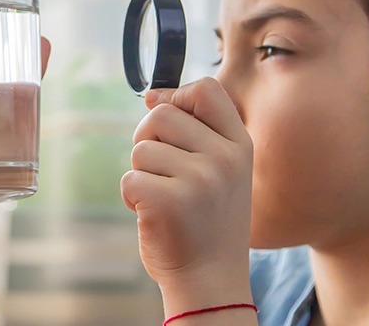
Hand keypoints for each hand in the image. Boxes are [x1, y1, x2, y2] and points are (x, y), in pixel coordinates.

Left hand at [121, 78, 254, 313]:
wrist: (210, 279)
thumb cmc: (205, 221)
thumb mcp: (218, 170)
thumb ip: (193, 131)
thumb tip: (151, 95)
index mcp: (239, 145)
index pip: (207, 89)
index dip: (177, 97)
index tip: (169, 123)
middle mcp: (225, 158)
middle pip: (161, 115)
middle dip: (147, 140)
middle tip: (160, 172)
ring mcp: (199, 179)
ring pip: (141, 149)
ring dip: (140, 174)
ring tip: (163, 199)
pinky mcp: (169, 200)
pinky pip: (129, 178)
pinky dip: (130, 197)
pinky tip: (152, 215)